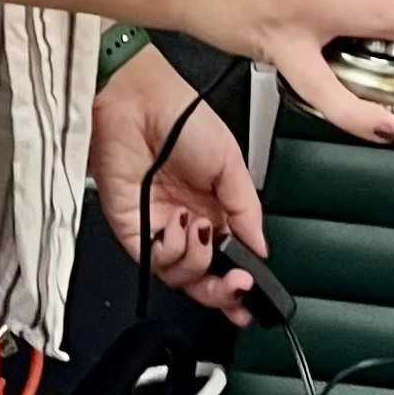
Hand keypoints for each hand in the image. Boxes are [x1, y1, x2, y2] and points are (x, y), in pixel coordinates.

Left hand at [90, 45, 265, 320]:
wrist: (137, 103)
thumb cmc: (179, 116)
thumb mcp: (230, 160)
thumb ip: (247, 209)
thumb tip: (261, 248)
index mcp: (213, 206)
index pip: (227, 257)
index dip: (239, 281)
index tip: (253, 291)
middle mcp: (187, 222)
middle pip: (204, 279)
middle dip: (223, 291)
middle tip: (238, 285)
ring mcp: (159, 228)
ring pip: (182, 278)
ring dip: (199, 261)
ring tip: (202, 227)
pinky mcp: (132, 230)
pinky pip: (155, 262)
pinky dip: (174, 251)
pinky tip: (182, 224)